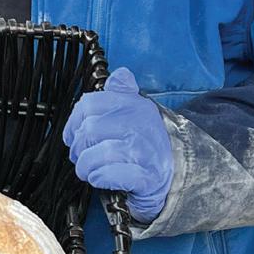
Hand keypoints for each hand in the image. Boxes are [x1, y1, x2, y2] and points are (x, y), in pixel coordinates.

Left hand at [63, 67, 174, 224]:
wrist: (180, 170)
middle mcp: (137, 124)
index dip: (73, 122)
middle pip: (88, 130)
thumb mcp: (140, 111)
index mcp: (132, 105)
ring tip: (89, 170)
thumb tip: (119, 75)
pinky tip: (100, 179)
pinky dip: (99, 178)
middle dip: (78, 148)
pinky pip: (109, 175)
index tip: (73, 135)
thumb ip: (124, 92)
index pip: (88, 104)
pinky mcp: (144, 176)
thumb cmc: (149, 142)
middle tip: (81, 156)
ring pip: (95, 154)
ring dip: (85, 166)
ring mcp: (141, 151)